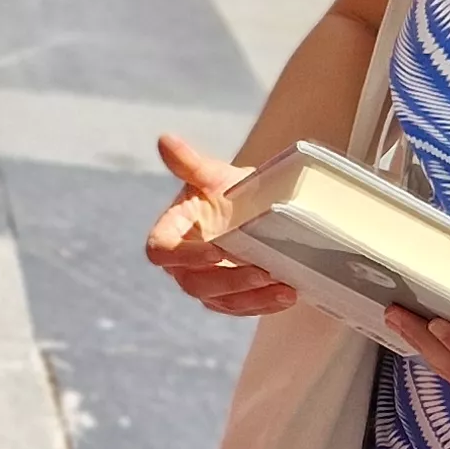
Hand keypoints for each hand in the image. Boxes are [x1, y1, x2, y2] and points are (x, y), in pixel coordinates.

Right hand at [141, 134, 293, 317]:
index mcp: (170, 233)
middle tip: (261, 272)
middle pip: (195, 284)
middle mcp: (183, 265)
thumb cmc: (226, 191)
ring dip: (251, 298)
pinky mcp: (229, 298)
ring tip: (283, 288)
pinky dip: (265, 304)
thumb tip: (165, 140)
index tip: (214, 251)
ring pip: (220, 301)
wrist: (251, 208)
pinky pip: (242, 308)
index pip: (161, 251)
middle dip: (229, 281)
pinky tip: (288, 294)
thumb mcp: (211, 175)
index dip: (184, 256)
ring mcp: (206, 284)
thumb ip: (189, 163)